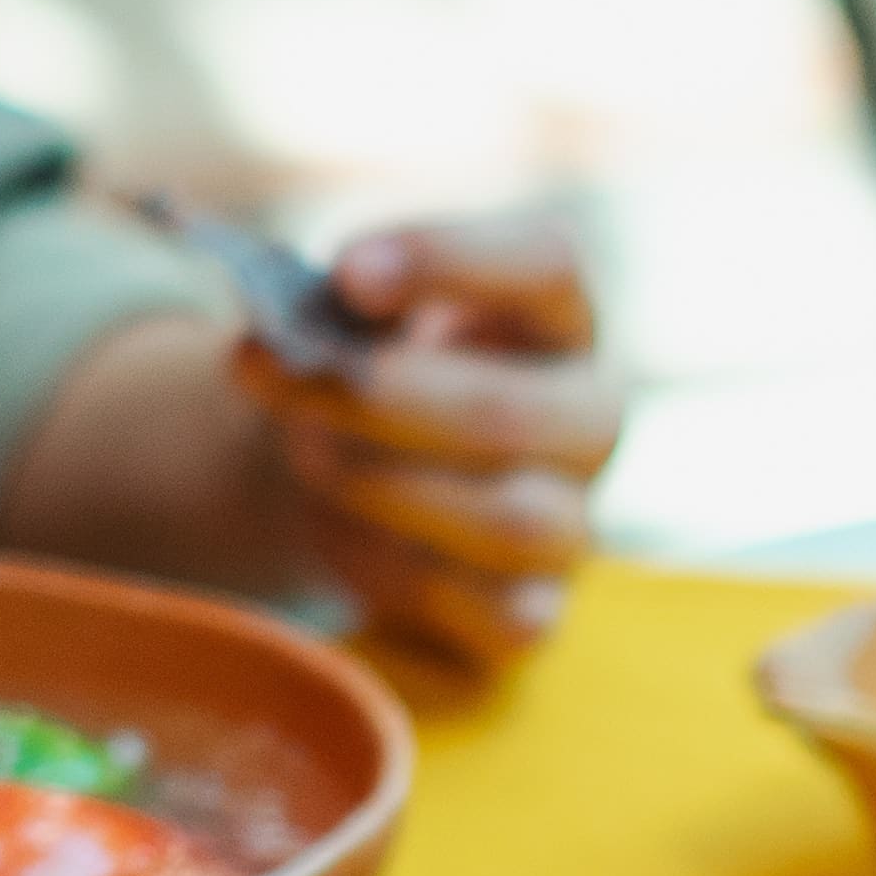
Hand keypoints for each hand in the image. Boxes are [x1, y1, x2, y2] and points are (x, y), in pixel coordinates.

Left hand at [249, 217, 622, 682]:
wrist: (357, 481)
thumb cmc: (369, 376)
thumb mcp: (353, 319)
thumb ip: (334, 309)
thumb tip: (285, 334)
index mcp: (558, 315)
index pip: (547, 262)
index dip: (446, 260)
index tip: (346, 270)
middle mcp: (589, 416)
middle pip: (507, 411)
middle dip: (378, 399)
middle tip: (291, 378)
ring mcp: (572, 523)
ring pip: (507, 522)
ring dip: (384, 487)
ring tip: (306, 455)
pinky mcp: (532, 615)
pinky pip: (489, 613)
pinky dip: (400, 577)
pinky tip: (342, 533)